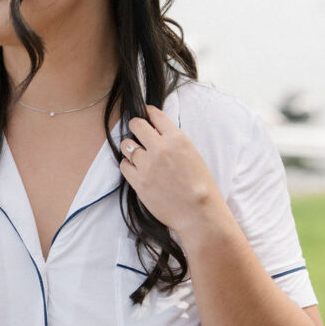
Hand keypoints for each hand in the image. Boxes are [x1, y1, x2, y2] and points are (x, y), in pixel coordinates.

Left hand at [120, 105, 227, 240]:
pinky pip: (124, 165)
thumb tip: (156, 132)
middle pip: (135, 124)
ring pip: (127, 145)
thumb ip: (173, 141)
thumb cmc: (201, 185)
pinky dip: (128, 165)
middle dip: (135, 126)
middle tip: (137, 132)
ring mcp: (147, 165)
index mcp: (177, 139)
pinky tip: (137, 169)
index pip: (155, 115)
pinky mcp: (138, 181)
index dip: (148, 113)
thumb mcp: (192, 154)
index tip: (145, 114)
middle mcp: (160, 148)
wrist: (199, 212)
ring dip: (130, 148)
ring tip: (138, 155)